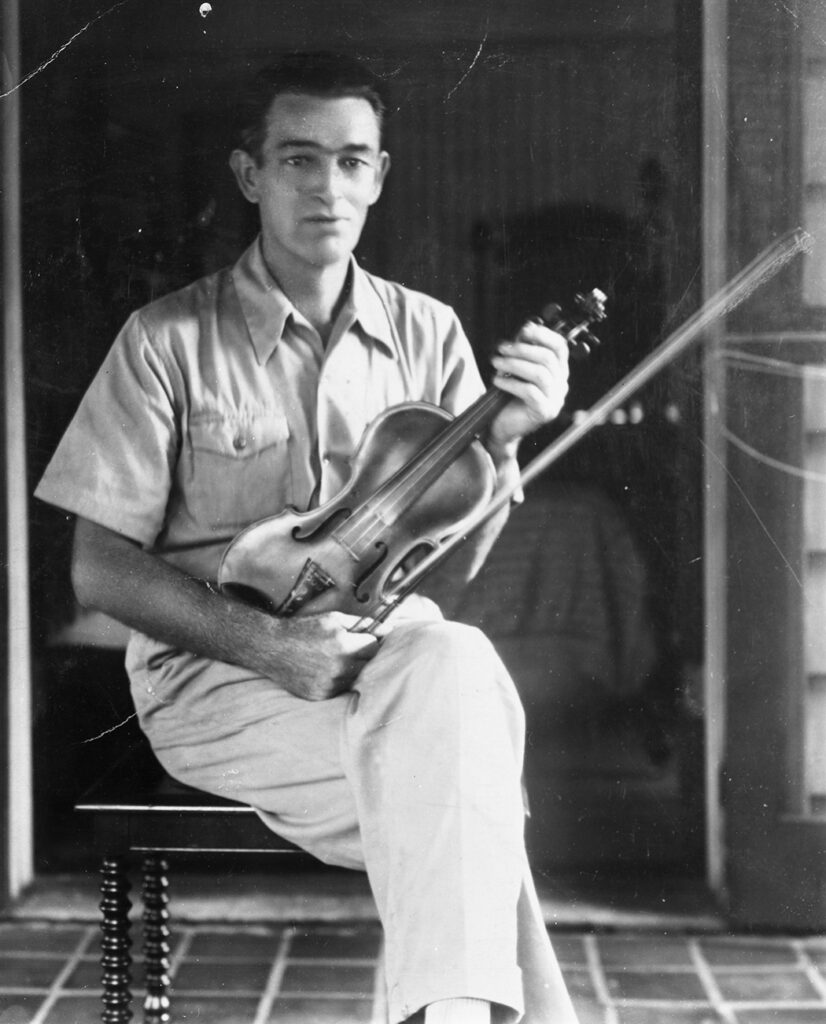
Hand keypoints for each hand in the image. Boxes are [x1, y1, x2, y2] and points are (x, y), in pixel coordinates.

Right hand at [258, 611, 380, 700]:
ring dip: (349, 669)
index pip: (374, 647)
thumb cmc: (304, 629)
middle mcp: (339, 667)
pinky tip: (322, 670)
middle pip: (367, 664)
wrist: (272, 648)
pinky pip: (340, 689)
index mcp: (344, 645)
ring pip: (354, 678)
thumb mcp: (333, 619)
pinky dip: (336, 680)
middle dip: (360, 655)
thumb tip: (387, 627)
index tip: (359, 638)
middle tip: (345, 648)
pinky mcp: (321, 695)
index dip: (367, 641)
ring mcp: (329, 684)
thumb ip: (361, 624)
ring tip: (332, 658)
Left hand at [487, 319, 569, 451]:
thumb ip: (523, 351)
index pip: (560, 347)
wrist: (502, 426)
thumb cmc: (508, 396)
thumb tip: (525, 329)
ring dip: (514, 364)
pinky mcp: (544, 412)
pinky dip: (510, 383)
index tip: (524, 330)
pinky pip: (530, 392)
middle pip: (548, 359)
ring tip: (496, 362)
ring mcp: (555, 400)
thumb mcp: (516, 369)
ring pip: (540, 374)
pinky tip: (497, 381)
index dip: (543, 335)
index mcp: (558, 371)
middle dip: (522, 349)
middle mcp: (561, 384)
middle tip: (501, 348)